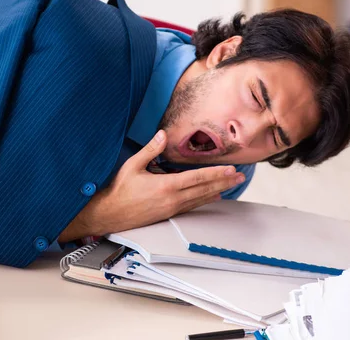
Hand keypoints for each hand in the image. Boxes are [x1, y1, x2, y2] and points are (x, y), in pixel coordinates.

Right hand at [58, 130, 244, 242]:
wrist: (109, 214)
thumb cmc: (119, 189)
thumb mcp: (132, 165)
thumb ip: (150, 150)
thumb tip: (163, 134)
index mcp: (165, 186)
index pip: (197, 178)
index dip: (215, 173)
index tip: (230, 169)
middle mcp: (172, 199)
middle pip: (204, 189)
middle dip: (223, 182)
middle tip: (240, 176)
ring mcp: (171, 208)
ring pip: (200, 199)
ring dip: (217, 190)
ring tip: (232, 185)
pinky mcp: (167, 214)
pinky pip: (191, 206)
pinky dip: (204, 200)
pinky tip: (212, 197)